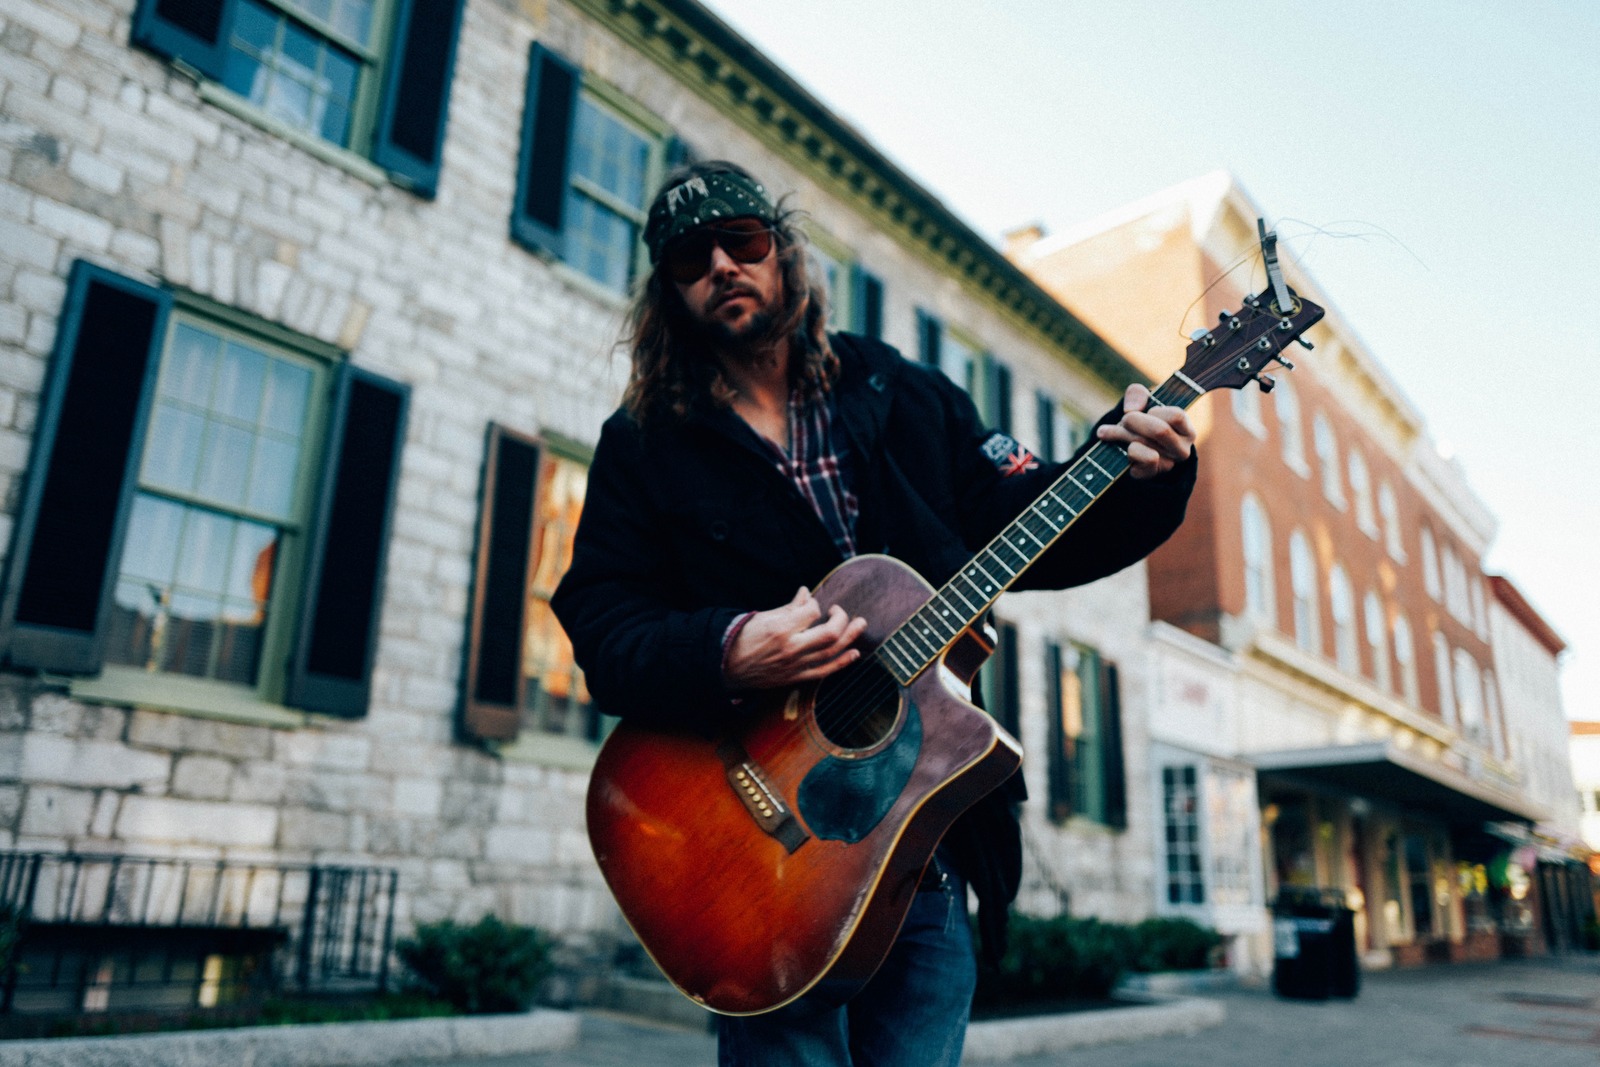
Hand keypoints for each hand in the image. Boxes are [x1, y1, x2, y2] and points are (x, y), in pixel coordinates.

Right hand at [724, 586, 867, 690]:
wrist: (727, 666)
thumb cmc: (743, 638)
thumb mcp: (764, 616)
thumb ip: (790, 607)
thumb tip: (807, 593)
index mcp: (781, 628)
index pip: (812, 611)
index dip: (816, 604)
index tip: (811, 603)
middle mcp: (791, 648)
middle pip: (830, 633)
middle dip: (841, 619)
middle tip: (840, 611)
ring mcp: (795, 665)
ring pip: (831, 651)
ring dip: (850, 637)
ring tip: (860, 624)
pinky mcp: (796, 677)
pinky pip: (824, 671)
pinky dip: (842, 662)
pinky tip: (854, 653)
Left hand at [1096, 383, 1194, 478]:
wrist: (1125, 450)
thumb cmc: (1139, 423)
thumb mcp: (1140, 402)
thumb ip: (1137, 393)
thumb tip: (1131, 409)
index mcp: (1187, 431)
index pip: (1176, 416)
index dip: (1156, 411)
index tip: (1147, 412)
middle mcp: (1182, 450)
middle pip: (1159, 431)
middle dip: (1134, 420)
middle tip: (1124, 419)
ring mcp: (1168, 465)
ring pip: (1142, 443)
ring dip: (1120, 434)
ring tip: (1109, 431)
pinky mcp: (1150, 475)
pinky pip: (1138, 460)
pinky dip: (1125, 450)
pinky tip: (1116, 447)